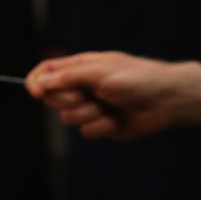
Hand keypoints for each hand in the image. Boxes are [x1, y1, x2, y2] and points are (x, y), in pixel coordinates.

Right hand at [26, 52, 200, 139]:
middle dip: (69, 100)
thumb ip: (66, 77)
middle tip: (89, 95)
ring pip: (69, 118)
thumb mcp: (99, 73)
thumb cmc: (136, 78)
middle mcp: (82, 87)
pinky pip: (87, 131)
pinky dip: (103, 126)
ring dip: (89, 114)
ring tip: (110, 106)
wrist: (167, 101)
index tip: (34, 91)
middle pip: (53, 98)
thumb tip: (38, 82)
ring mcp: (91, 107)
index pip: (47, 71)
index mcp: (80, 68)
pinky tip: (119, 119)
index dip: (36, 81)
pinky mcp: (101, 125)